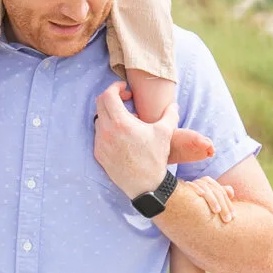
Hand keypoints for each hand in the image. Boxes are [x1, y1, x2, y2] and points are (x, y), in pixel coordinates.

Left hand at [92, 82, 174, 198]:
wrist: (146, 185)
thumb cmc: (155, 158)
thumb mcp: (165, 133)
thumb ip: (170, 114)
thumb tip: (174, 104)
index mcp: (121, 122)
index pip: (108, 95)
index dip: (115, 87)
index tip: (125, 89)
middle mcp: (106, 131)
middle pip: (100, 104)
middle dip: (112, 98)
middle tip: (125, 101)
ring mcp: (100, 143)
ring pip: (99, 119)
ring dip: (109, 115)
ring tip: (126, 121)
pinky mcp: (98, 154)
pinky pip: (98, 134)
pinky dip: (107, 129)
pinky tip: (121, 136)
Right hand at [181, 176, 235, 222]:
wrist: (175, 201)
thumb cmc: (196, 203)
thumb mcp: (210, 200)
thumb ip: (220, 195)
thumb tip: (231, 192)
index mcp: (209, 183)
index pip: (222, 192)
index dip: (229, 204)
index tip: (233, 217)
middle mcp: (201, 182)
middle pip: (216, 192)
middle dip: (223, 206)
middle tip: (227, 219)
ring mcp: (192, 184)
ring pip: (206, 189)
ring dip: (212, 200)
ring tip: (217, 211)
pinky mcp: (182, 187)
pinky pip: (190, 185)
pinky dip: (196, 188)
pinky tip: (201, 194)